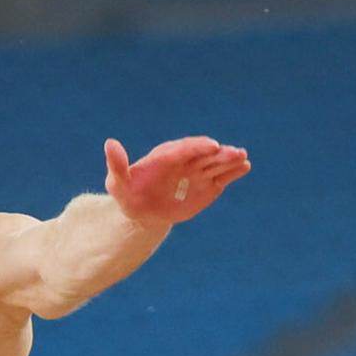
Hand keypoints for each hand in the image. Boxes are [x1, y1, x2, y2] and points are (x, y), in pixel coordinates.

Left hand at [104, 136, 249, 226]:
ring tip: (243, 158)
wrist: (143, 212)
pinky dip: (233, 172)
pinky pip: (222, 177)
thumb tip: (109, 143)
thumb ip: (117, 165)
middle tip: (234, 152)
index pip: (185, 148)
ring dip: (230, 160)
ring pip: (216, 164)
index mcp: (167, 155)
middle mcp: (186, 160)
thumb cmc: (129, 194)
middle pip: (205, 154)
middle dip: (219, 153)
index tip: (211, 146)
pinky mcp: (208, 185)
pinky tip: (245, 167)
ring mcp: (199, 171)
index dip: (198, 147)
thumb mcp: (118, 183)